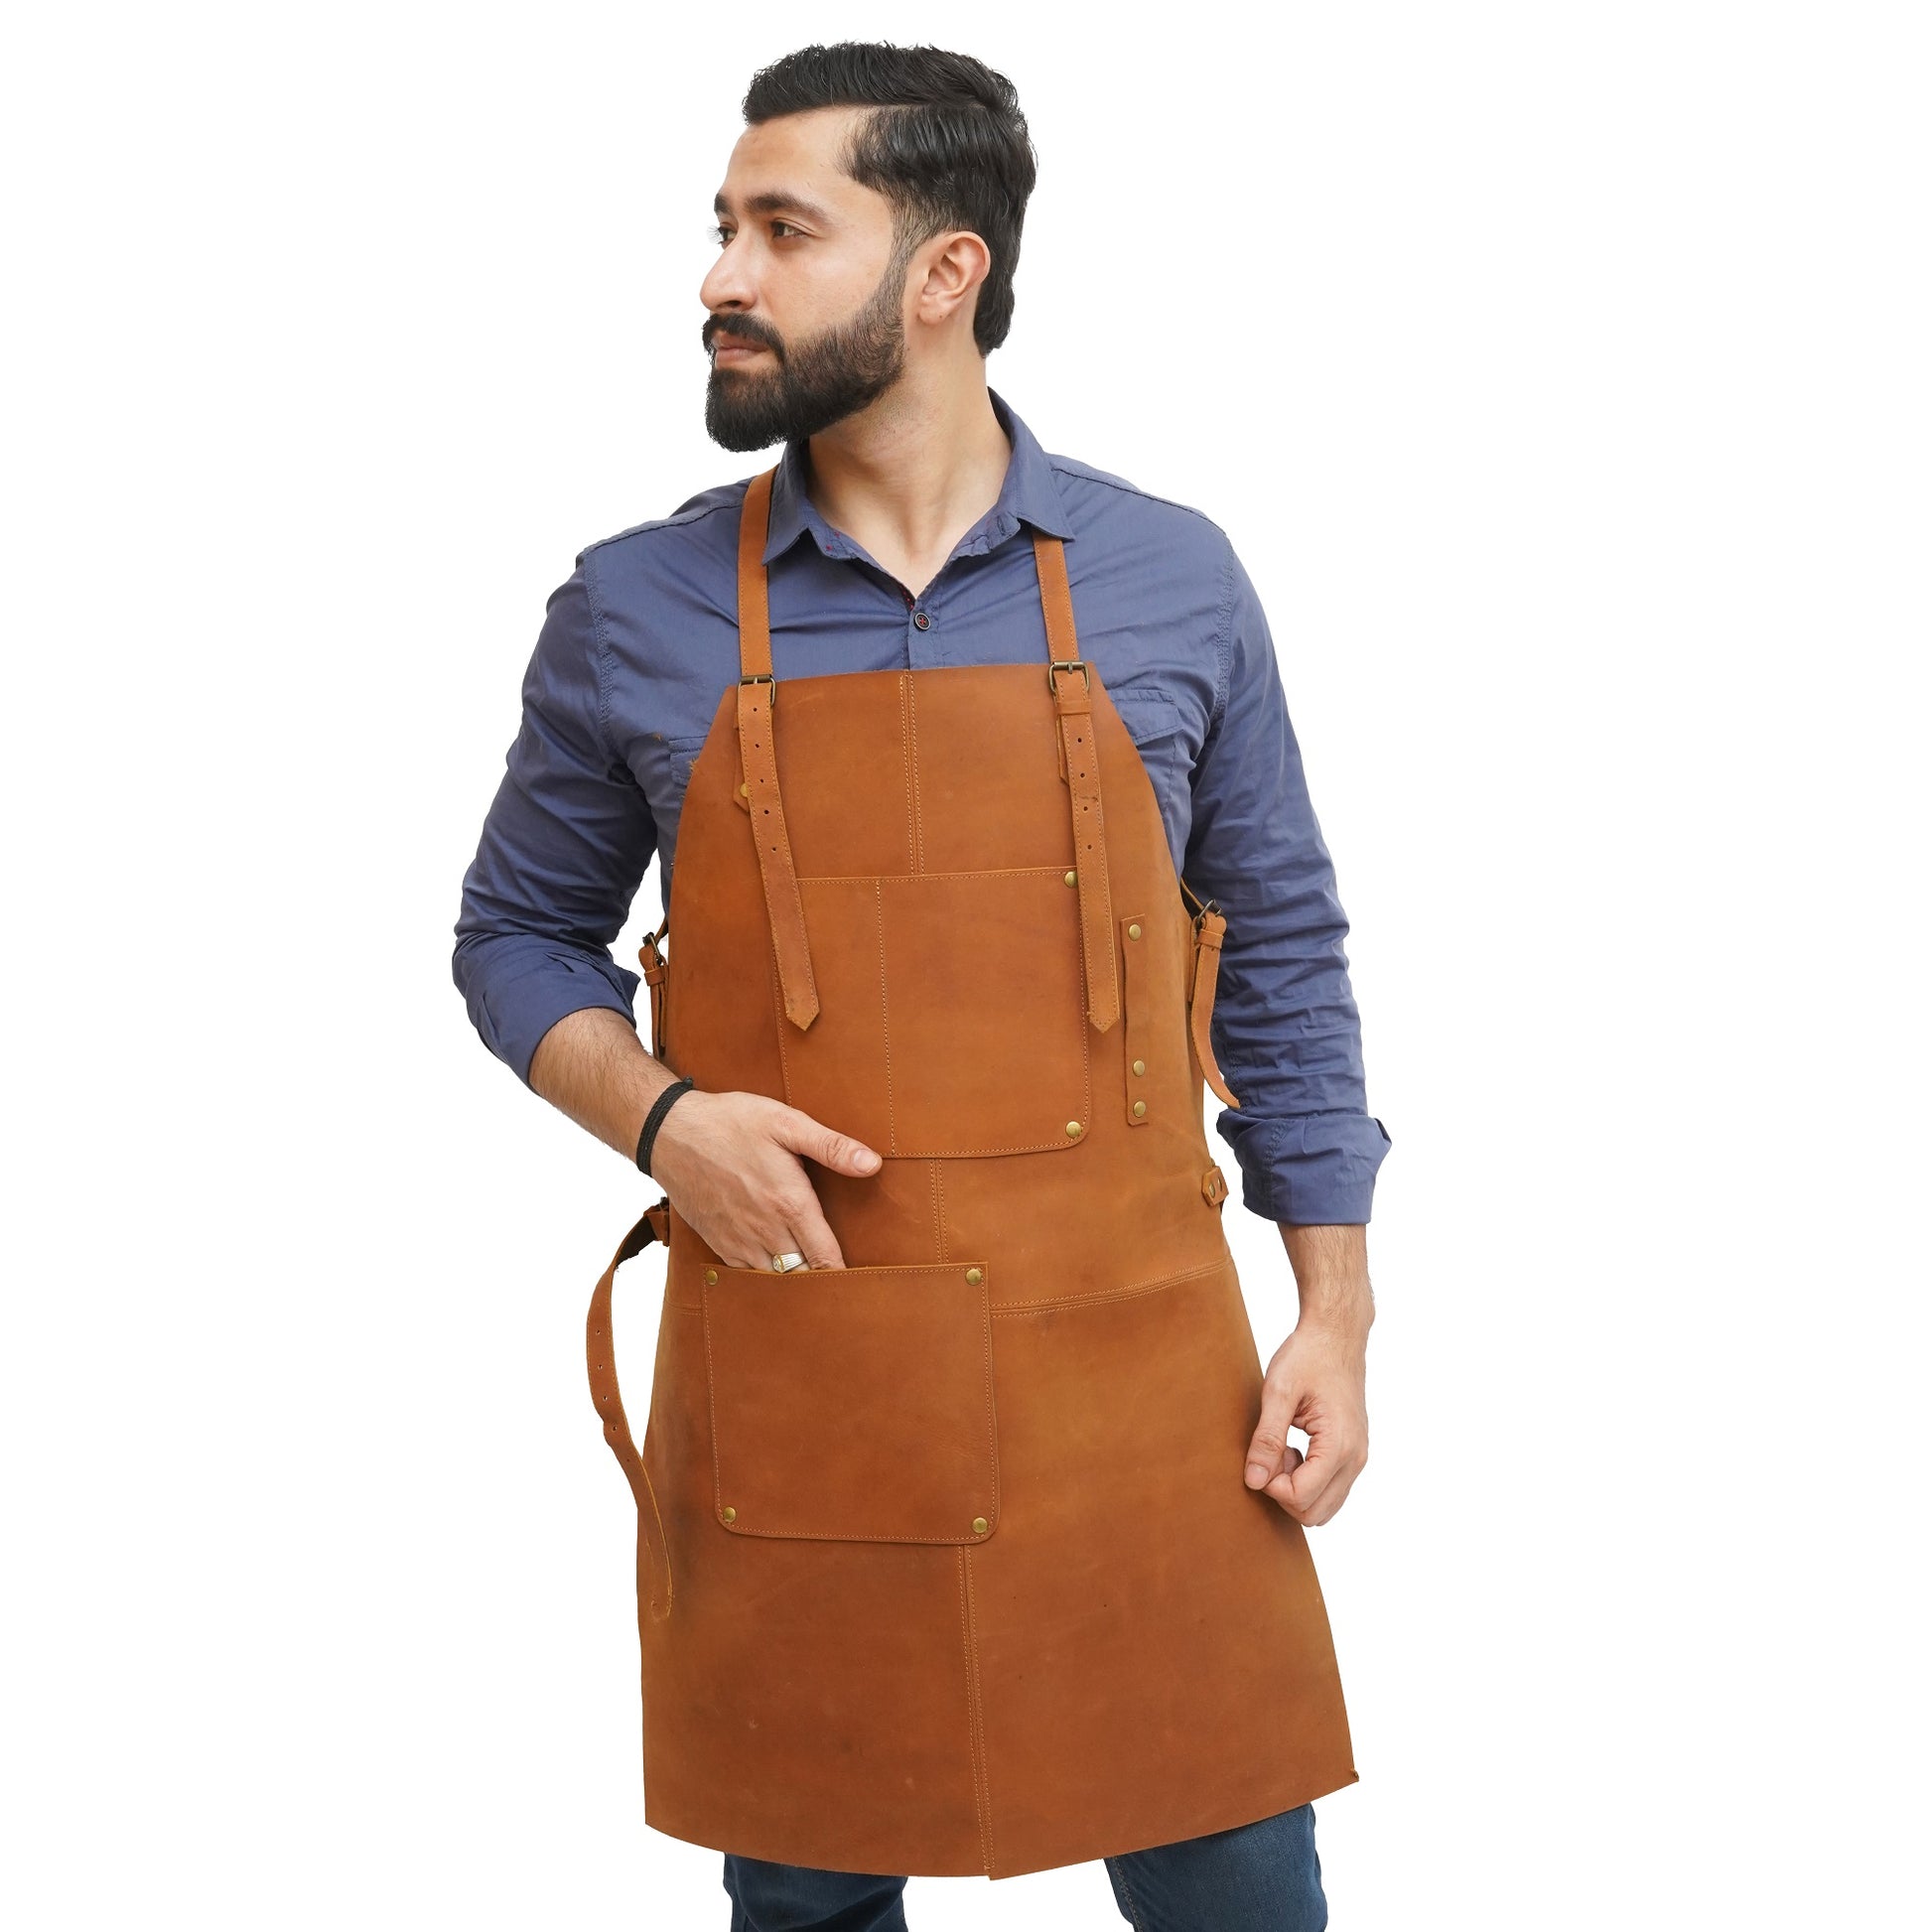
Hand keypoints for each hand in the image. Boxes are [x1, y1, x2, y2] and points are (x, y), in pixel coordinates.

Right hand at [647, 1088, 880, 1269]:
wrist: (671, 1133)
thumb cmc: (731, 1123)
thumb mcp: (785, 1123)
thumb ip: (831, 1146)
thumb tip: (872, 1164)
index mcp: (789, 1204)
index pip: (826, 1258)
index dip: (846, 1277)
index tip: (864, 1283)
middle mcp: (766, 1231)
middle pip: (804, 1277)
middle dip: (824, 1283)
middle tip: (846, 1286)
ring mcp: (739, 1241)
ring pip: (776, 1281)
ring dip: (796, 1283)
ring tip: (816, 1282)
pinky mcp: (719, 1243)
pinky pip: (749, 1276)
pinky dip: (768, 1279)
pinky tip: (780, 1270)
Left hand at [1243, 1317, 1369, 1525]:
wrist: (1336, 1335)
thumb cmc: (1307, 1356)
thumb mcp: (1278, 1392)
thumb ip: (1266, 1439)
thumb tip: (1253, 1481)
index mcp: (1339, 1445)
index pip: (1301, 1497)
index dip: (1271, 1485)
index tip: (1260, 1455)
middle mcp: (1355, 1459)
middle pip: (1315, 1513)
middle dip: (1283, 1493)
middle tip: (1269, 1455)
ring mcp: (1358, 1458)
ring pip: (1324, 1507)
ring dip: (1295, 1489)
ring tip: (1281, 1450)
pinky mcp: (1353, 1454)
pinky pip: (1330, 1489)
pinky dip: (1307, 1481)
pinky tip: (1293, 1450)